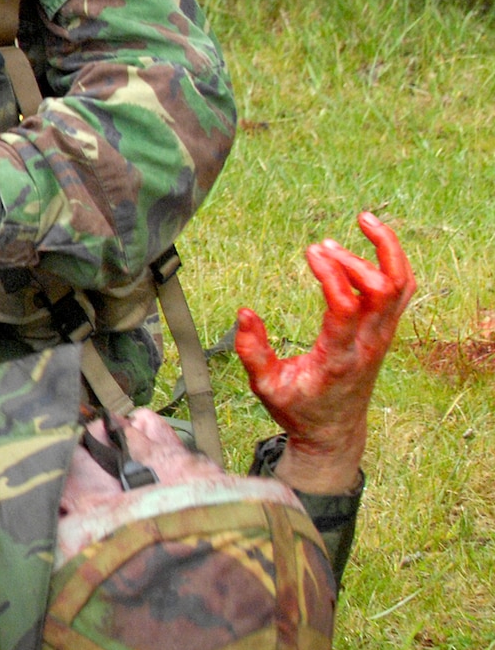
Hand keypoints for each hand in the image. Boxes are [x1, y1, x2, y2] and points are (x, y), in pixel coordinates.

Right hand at [234, 212, 412, 494]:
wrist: (335, 430)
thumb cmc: (298, 408)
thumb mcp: (264, 386)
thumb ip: (252, 350)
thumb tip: (245, 311)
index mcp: (338, 358)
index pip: (347, 308)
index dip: (333, 275)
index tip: (309, 252)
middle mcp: (368, 344)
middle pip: (385, 289)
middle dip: (357, 258)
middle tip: (322, 244)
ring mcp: (383, 336)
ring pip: (401, 285)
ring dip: (387, 250)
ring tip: (365, 219)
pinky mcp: (386, 331)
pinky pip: (403, 290)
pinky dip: (394, 260)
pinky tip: (374, 241)